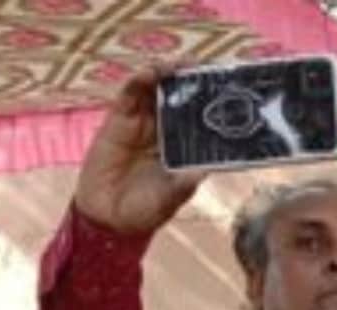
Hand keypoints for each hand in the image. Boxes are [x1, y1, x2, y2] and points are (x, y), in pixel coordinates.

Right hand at [73, 68, 202, 234]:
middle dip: (193, 81)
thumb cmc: (145, 210)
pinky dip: (138, 82)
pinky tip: (149, 73)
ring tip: (179, 64)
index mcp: (185, 148)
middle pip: (182, 99)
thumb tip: (206, 170)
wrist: (108, 219)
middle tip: (207, 66)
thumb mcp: (171, 197)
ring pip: (156, 91)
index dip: (212, 102)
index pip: (202, 119)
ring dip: (167, 74)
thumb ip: (185, 182)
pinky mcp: (118, 121)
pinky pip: (129, 96)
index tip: (228, 87)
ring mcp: (142, 124)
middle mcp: (166, 131)